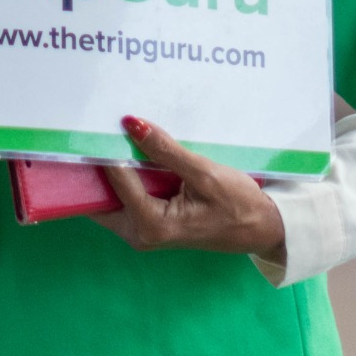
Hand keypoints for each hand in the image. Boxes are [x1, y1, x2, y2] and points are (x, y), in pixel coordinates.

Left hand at [92, 116, 286, 261]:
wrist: (260, 229)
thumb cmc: (237, 205)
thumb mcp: (204, 173)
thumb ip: (165, 150)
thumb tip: (131, 124)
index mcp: (151, 225)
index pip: (117, 180)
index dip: (107, 149)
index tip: (99, 121)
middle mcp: (139, 234)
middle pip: (100, 197)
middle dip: (95, 166)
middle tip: (96, 128)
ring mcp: (141, 232)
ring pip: (108, 199)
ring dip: (108, 172)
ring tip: (110, 135)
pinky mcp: (147, 225)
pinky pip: (123, 200)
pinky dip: (122, 179)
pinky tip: (127, 154)